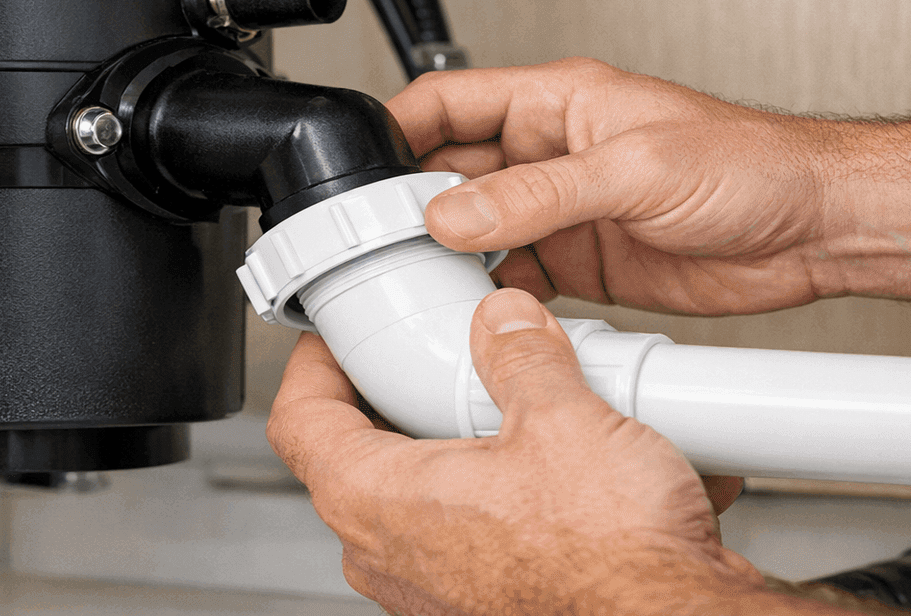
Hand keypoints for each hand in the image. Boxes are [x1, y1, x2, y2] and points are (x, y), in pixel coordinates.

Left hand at [268, 289, 842, 615]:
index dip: (313, 365)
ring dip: (461, 451)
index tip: (334, 337)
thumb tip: (504, 322)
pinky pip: (474, 535)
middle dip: (399, 402)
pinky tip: (568, 470)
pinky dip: (509, 497)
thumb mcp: (563, 418)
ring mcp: (432, 591)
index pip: (298, 420)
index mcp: (377, 500)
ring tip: (516, 412)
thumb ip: (521, 357)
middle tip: (434, 361)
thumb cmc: (612, 560)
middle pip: (357, 457)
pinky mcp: (482, 606)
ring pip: (419, 499)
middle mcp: (390, 556)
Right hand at [386, 58, 842, 315]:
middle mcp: (550, 152)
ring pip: (473, 230)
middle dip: (408, 204)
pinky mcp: (580, 261)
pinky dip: (485, 295)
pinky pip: (511, 276)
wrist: (817, 229)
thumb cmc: (752, 164)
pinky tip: (472, 311)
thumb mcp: (634, 169)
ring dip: (444, 256)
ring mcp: (562, 210)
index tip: (356, 169)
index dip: (395, 129)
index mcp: (555, 101)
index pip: (448, 101)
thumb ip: (539, 194)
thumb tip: (454, 214)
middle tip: (379, 242)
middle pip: (448, 171)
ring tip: (416, 281)